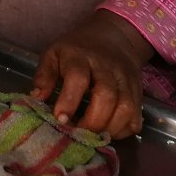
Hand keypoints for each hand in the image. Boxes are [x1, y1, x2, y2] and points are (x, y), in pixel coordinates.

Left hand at [30, 10, 154, 139]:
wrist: (114, 39)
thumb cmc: (76, 51)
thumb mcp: (54, 54)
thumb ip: (44, 75)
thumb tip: (36, 98)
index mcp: (80, 56)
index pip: (78, 77)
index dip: (69, 100)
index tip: (60, 118)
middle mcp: (106, 67)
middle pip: (106, 95)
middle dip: (92, 121)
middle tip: (78, 133)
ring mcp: (126, 80)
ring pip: (126, 108)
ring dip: (109, 128)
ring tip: (92, 136)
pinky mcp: (138, 93)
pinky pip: (136, 117)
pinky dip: (123, 130)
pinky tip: (108, 132)